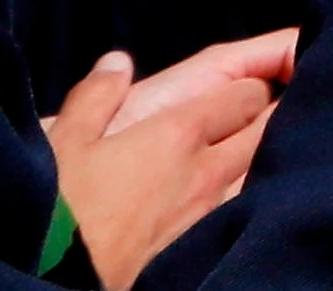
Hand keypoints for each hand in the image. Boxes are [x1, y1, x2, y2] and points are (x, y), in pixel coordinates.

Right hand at [49, 30, 292, 287]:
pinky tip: (241, 197)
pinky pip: (244, 209)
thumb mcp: (65, 141)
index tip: (252, 81)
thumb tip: (117, 62)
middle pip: (268, 129)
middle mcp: (207, 171)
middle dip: (273, 112)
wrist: (59, 277)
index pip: (248, 94)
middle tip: (271, 105)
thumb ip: (95, 95)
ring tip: (263, 147)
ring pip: (262, 170)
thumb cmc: (60, 208)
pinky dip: (250, 195)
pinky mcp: (205, 248)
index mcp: (179, 133)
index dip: (256, 82)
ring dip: (265, 155)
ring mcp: (211, 212)